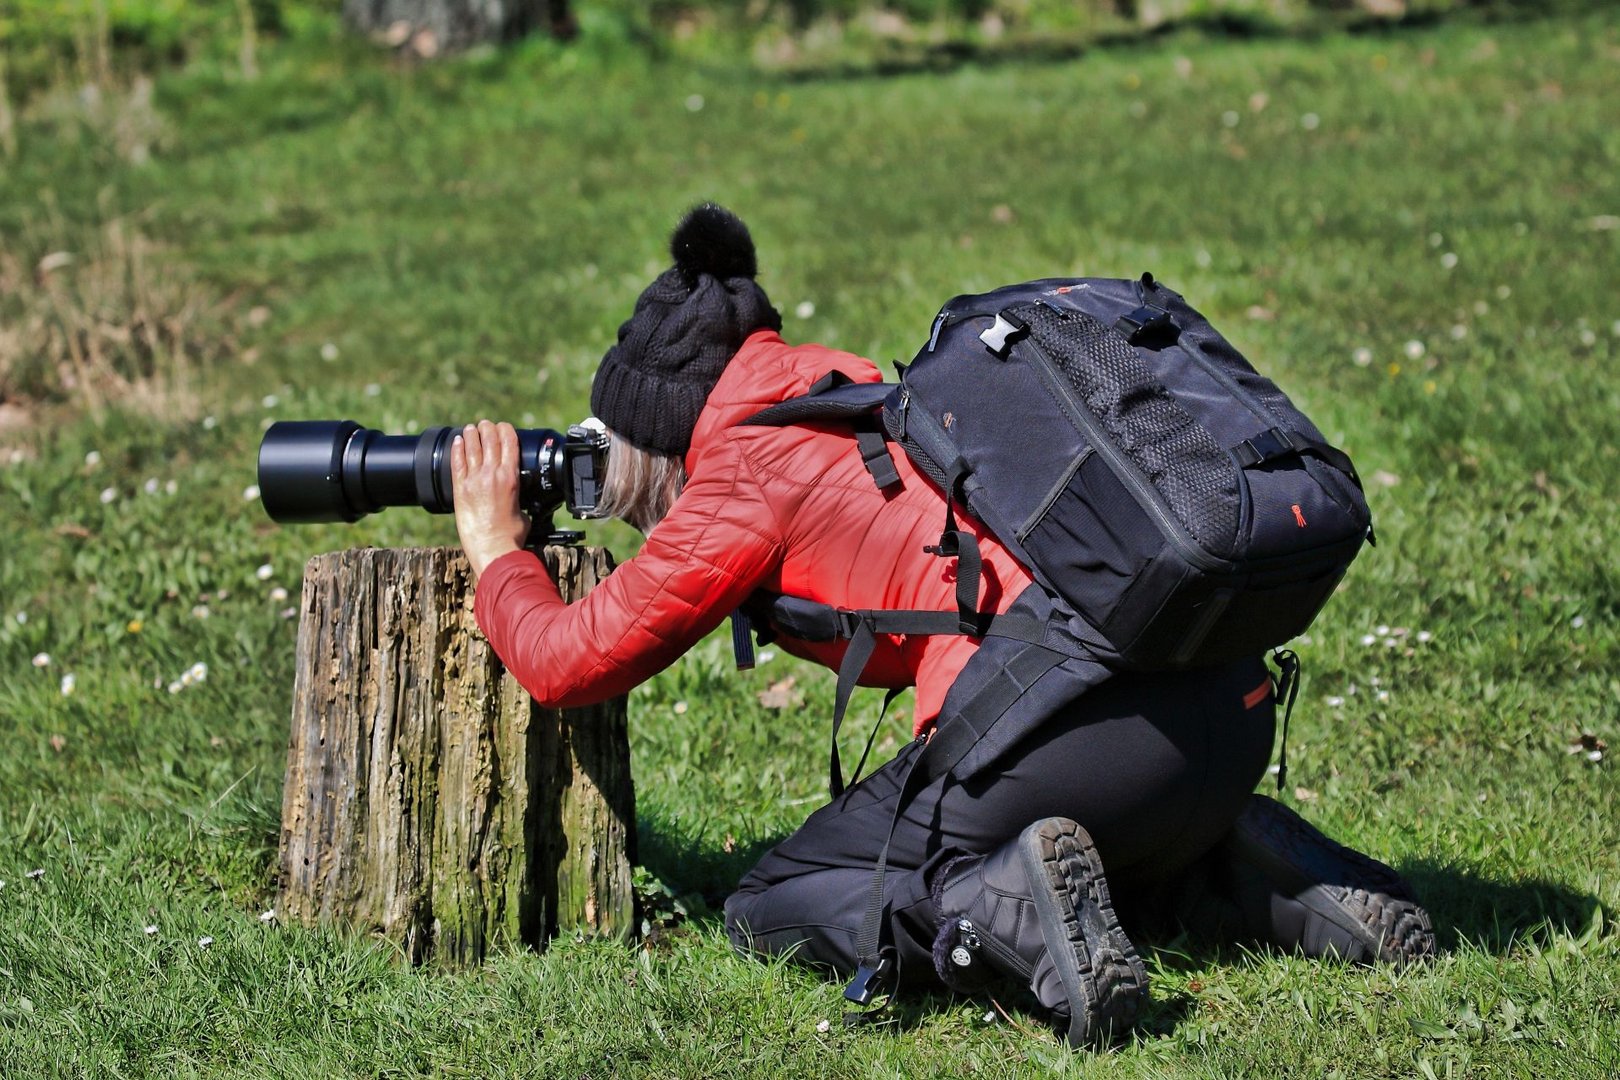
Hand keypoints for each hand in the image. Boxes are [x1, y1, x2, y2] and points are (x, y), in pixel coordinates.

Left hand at [450, 420, 530, 580]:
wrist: (493, 547)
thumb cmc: (511, 535)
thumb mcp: (524, 512)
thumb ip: (520, 501)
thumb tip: (520, 503)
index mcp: (511, 477)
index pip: (509, 443)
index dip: (506, 430)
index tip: (504, 427)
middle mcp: (492, 474)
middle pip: (490, 440)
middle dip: (488, 428)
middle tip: (486, 424)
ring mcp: (474, 480)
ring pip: (472, 447)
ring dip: (472, 434)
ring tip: (471, 428)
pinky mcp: (460, 489)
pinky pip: (457, 462)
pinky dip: (457, 449)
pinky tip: (457, 441)